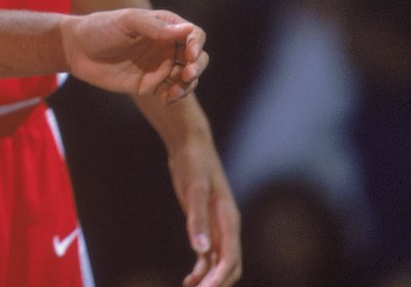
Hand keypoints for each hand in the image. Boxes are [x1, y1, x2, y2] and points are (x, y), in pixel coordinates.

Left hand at [62, 8, 205, 102]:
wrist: (76, 50)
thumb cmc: (100, 29)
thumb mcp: (126, 22)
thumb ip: (154, 27)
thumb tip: (187, 29)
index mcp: (164, 26)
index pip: (193, 34)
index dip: (197, 44)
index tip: (189, 54)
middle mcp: (166, 46)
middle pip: (196, 58)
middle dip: (197, 67)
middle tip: (186, 74)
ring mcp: (159, 65)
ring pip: (187, 78)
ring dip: (187, 86)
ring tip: (174, 92)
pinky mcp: (150, 83)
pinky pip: (170, 91)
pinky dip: (173, 96)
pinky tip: (165, 99)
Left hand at [169, 135, 241, 286]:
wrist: (190, 146)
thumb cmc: (195, 164)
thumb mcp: (195, 189)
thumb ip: (197, 218)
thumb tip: (201, 249)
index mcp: (229, 221)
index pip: (230, 258)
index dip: (220, 278)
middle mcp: (226, 228)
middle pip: (229, 266)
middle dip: (217, 283)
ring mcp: (216, 227)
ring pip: (218, 263)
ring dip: (208, 279)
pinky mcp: (204, 225)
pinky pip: (207, 255)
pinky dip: (201, 269)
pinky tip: (188, 280)